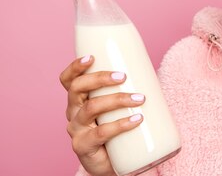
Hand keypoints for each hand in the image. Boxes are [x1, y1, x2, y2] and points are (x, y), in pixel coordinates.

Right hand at [59, 56, 144, 175]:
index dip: (75, 67)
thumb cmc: (118, 129)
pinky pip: (101, 133)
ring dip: (117, 99)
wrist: (114, 164)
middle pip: (77, 89)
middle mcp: (73, 112)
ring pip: (91, 107)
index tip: (91, 57)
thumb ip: (127, 90)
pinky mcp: (84, 146)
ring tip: (139, 98)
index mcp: (78, 99)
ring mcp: (76, 130)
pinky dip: (121, 124)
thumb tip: (152, 71)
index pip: (68, 81)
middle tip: (123, 76)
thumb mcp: (118, 107)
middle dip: (100, 78)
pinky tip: (137, 120)